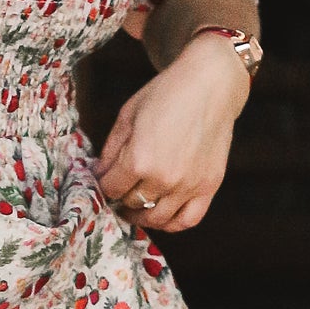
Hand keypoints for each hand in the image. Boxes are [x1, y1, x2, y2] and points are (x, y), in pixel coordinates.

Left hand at [95, 32, 246, 232]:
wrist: (210, 85)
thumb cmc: (165, 94)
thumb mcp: (127, 116)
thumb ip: (110, 150)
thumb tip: (99, 175)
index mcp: (138, 160)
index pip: (111, 189)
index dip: (103, 185)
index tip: (103, 180)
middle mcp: (163, 179)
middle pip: (132, 203)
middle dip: (121, 197)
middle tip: (119, 190)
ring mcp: (188, 186)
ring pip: (157, 218)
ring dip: (142, 215)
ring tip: (135, 207)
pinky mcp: (209, 187)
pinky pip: (188, 220)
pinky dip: (171, 223)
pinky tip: (161, 215)